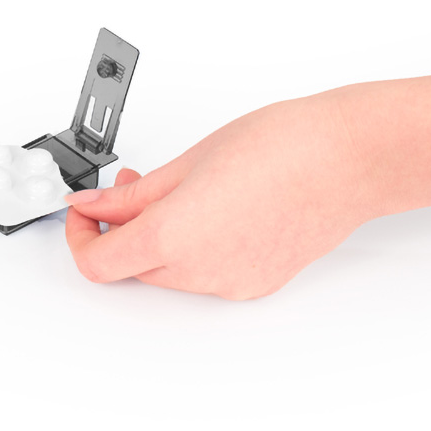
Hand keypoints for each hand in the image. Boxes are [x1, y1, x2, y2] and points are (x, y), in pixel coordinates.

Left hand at [65, 93, 373, 298]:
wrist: (350, 159)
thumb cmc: (284, 146)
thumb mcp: (192, 161)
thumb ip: (136, 194)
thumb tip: (99, 206)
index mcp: (176, 238)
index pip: (99, 263)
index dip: (80, 236)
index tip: (84, 211)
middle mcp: (202, 273)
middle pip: (134, 267)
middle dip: (122, 230)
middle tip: (132, 187)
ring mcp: (233, 283)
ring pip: (170, 272)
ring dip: (160, 238)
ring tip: (184, 190)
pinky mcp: (258, 283)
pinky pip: (207, 273)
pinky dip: (197, 248)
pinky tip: (216, 210)